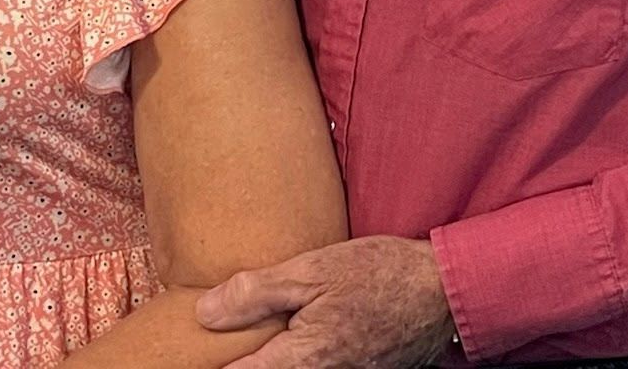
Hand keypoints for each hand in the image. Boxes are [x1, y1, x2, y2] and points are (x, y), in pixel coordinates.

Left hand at [195, 235, 455, 367]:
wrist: (443, 293)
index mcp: (302, 358)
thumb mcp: (314, 269)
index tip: (184, 357)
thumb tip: (203, 312)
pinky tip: (289, 336)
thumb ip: (257, 292)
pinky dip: (294, 359)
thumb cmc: (379, 273)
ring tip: (248, 339)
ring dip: (268, 358)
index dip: (211, 367)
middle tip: (214, 343)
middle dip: (240, 361)